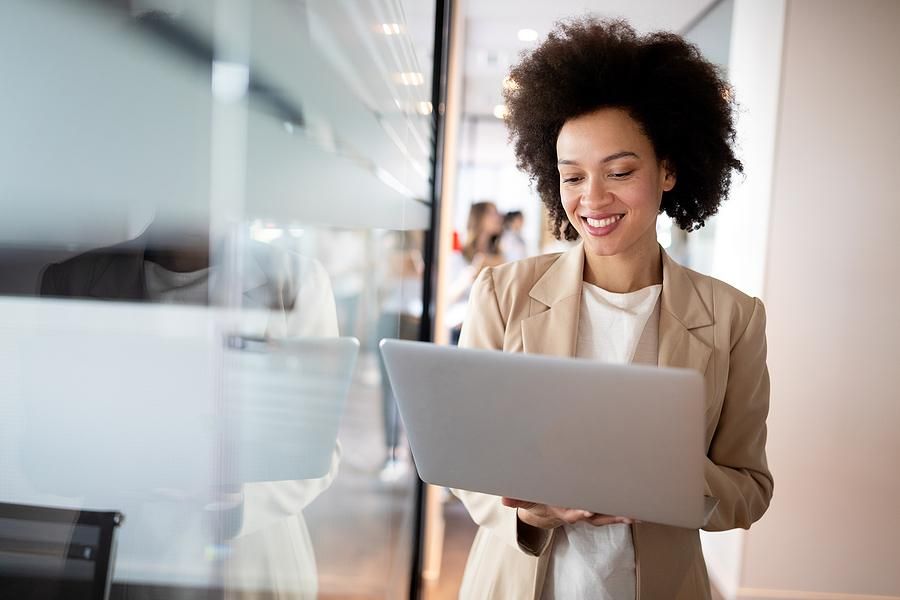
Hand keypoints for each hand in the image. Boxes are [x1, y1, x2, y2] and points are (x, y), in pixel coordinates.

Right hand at [501, 497, 637, 528]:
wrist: (549, 509)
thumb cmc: (540, 499)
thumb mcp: (528, 499)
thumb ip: (518, 498)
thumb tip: (502, 500)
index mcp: (563, 509)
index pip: (571, 512)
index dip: (578, 512)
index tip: (586, 511)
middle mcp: (579, 512)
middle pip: (595, 517)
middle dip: (609, 515)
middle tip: (624, 514)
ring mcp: (590, 512)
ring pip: (607, 515)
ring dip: (621, 515)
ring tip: (637, 514)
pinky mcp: (599, 507)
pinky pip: (613, 510)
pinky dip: (625, 511)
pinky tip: (640, 509)